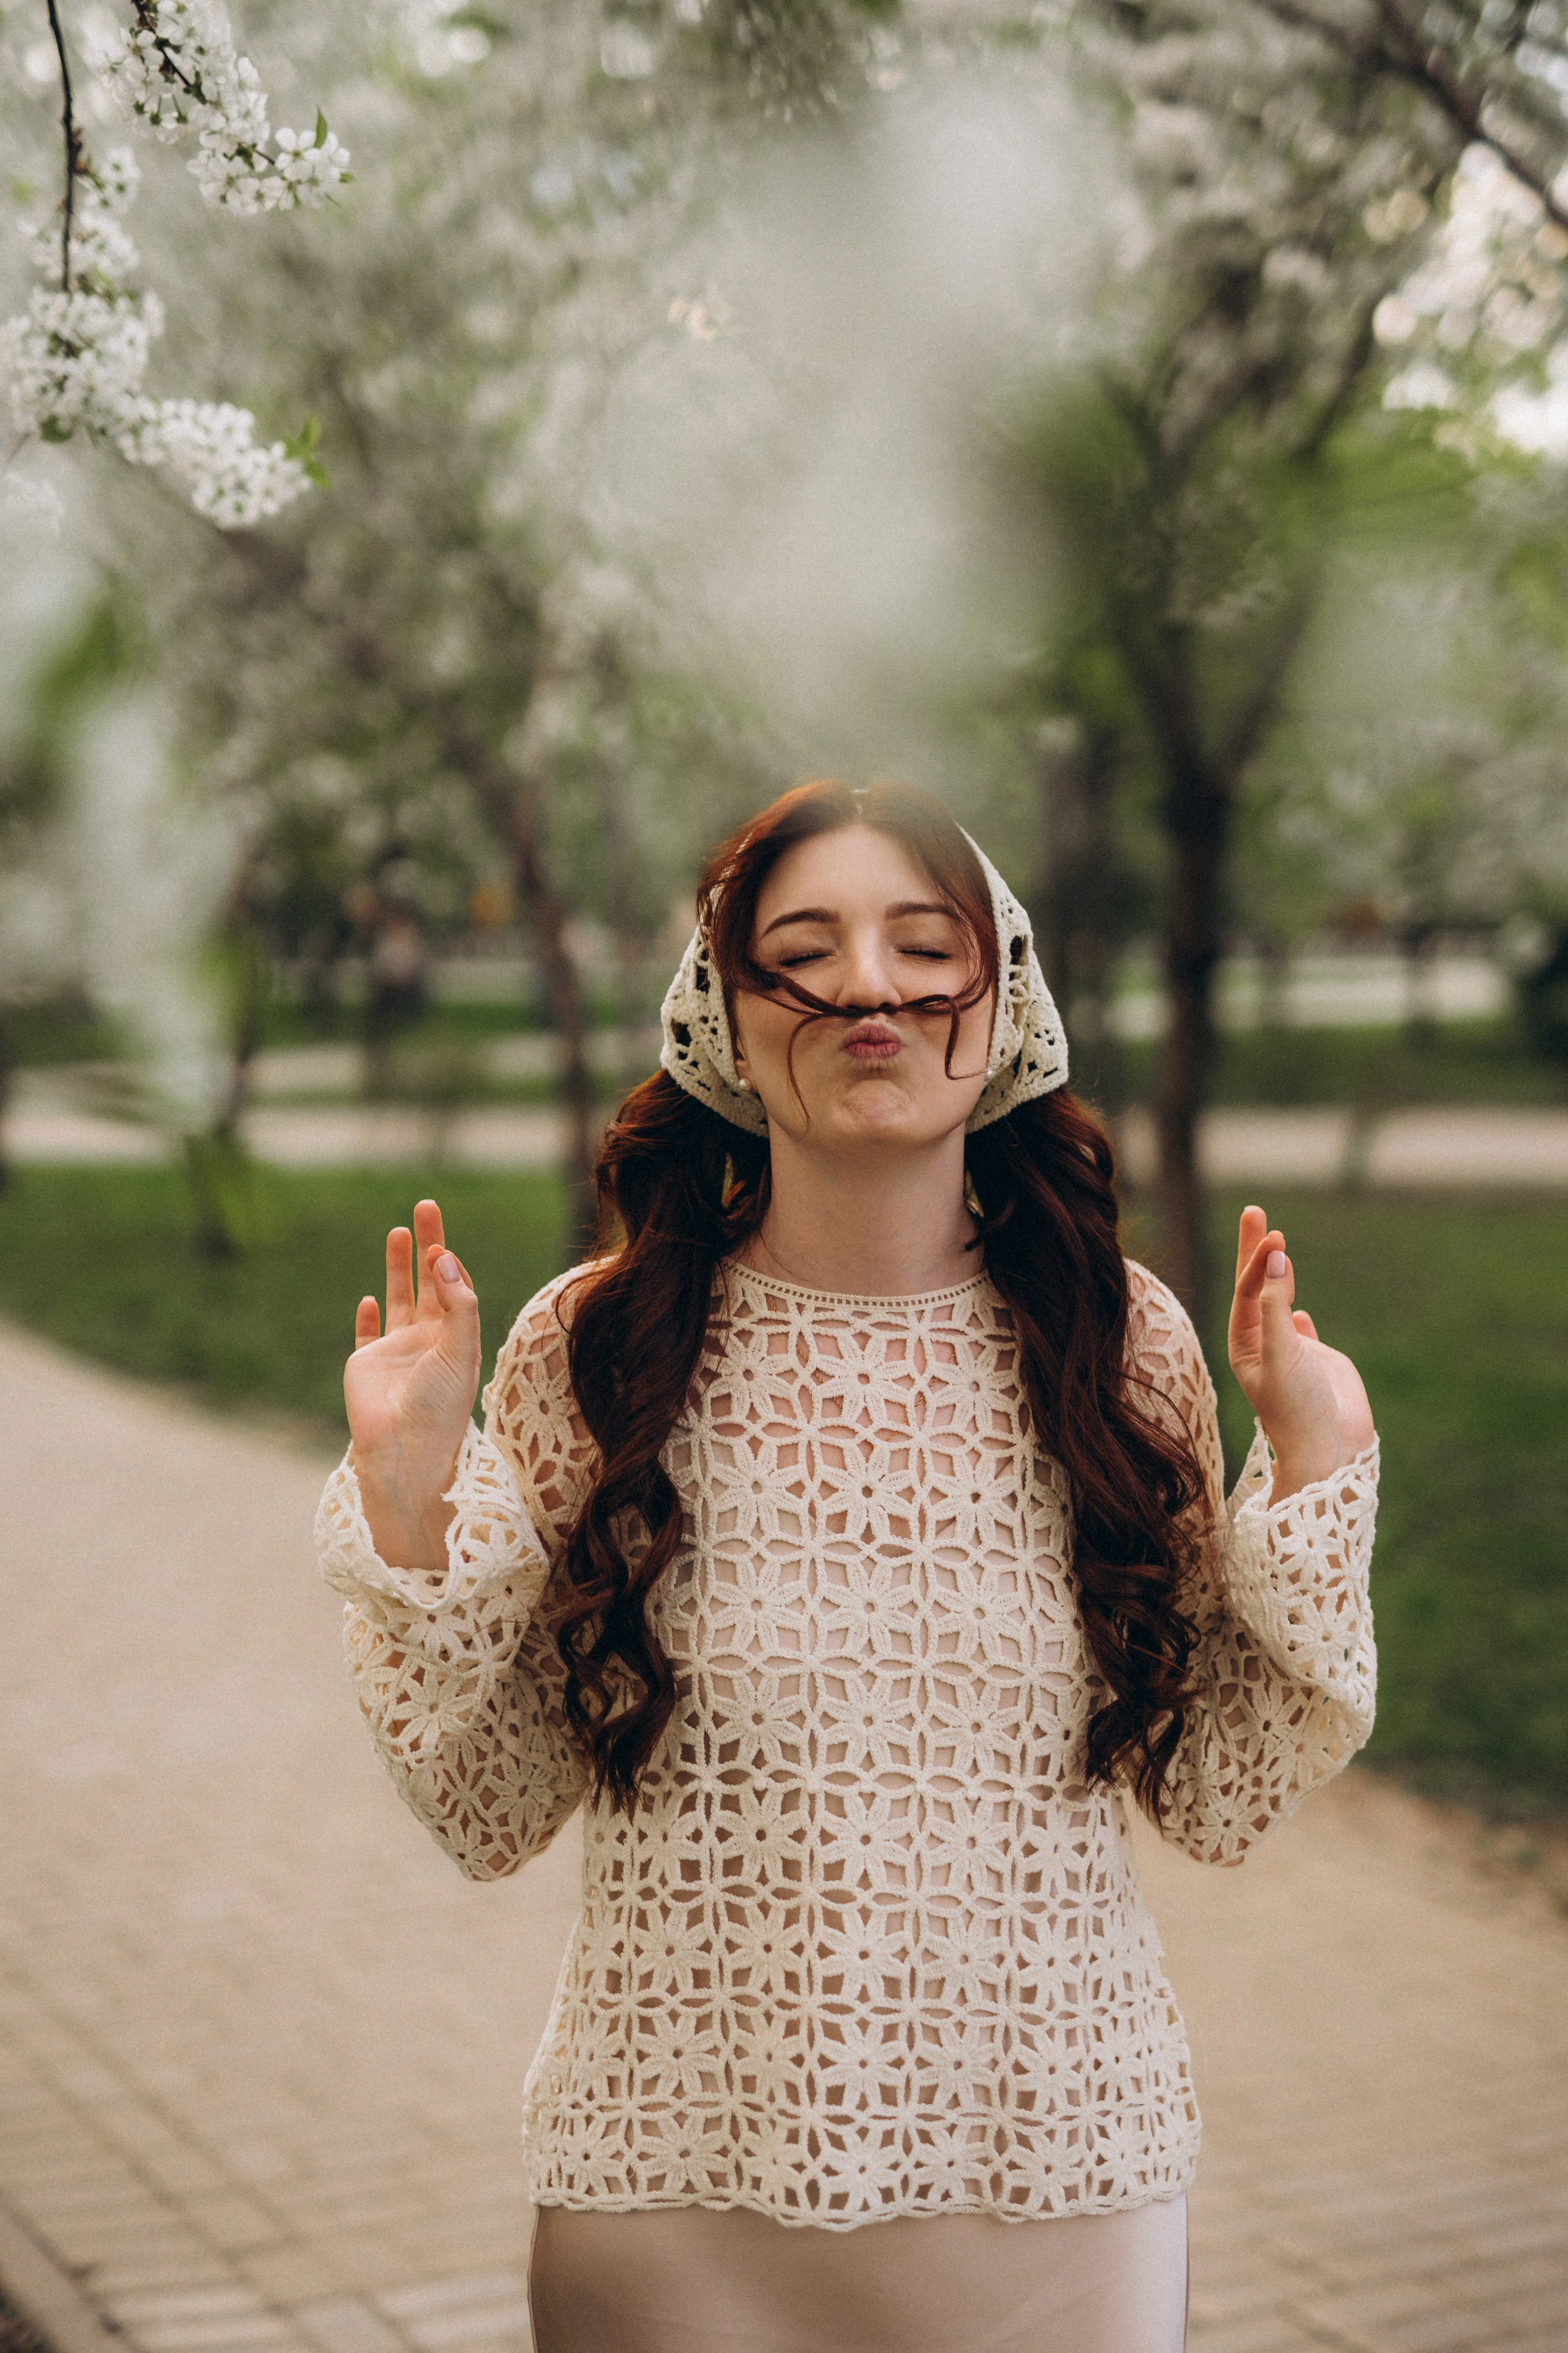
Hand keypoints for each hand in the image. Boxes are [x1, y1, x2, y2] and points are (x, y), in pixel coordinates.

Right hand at [343, 1198, 480, 1568]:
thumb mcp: (459, 1350)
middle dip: (428, 1244)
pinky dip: (368, 1316)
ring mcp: (397, 1353)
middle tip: (425, 1206)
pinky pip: (368, 1334)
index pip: (457, 1287)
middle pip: (430, 1281)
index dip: (450, 1260)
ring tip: (398, 1231)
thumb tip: (445, 1258)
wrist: (404, 1452)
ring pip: (399, 1298)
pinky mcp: (367, 1364)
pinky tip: (370, 1297)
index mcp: (458, 1339)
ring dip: (399, 1266)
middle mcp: (429, 1342)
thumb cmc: (440, 1408)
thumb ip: (458, 1304)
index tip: (440, 1241)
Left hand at [1227, 1204, 1374, 1504]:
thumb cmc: (1298, 1408)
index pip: (1246, 1293)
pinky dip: (1295, 1312)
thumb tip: (1272, 1259)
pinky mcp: (1315, 1362)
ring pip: (1277, 1303)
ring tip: (1275, 1243)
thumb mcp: (1281, 1355)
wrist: (1329, 1453)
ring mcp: (1288, 1353)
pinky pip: (1299, 1331)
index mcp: (1244, 1345)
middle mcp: (1262, 1346)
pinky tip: (1294, 1304)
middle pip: (1254, 1288)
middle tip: (1255, 1212)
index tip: (1271, 1233)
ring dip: (1276, 1273)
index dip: (1257, 1261)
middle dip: (1256, 1252)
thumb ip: (1274, 1308)